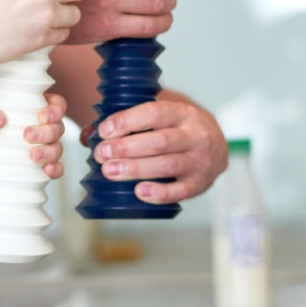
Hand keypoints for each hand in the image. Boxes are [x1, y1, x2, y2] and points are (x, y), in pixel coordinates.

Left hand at [0, 93, 67, 217]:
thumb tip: (0, 120)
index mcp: (19, 108)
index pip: (50, 102)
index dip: (55, 108)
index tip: (42, 115)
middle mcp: (29, 127)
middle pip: (57, 126)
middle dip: (49, 131)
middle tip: (27, 136)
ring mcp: (30, 150)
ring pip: (57, 148)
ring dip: (51, 151)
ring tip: (32, 156)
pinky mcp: (28, 171)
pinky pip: (52, 170)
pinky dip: (54, 170)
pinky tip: (46, 171)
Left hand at [83, 88, 226, 204]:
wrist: (217, 145)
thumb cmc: (178, 128)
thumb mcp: (162, 115)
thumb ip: (129, 121)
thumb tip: (88, 135)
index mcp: (183, 112)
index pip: (154, 113)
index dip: (127, 121)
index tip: (104, 130)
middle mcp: (196, 135)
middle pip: (159, 141)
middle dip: (126, 148)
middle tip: (101, 154)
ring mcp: (200, 161)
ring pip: (166, 165)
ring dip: (135, 169)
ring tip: (109, 171)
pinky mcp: (200, 183)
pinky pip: (180, 191)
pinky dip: (159, 193)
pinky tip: (139, 192)